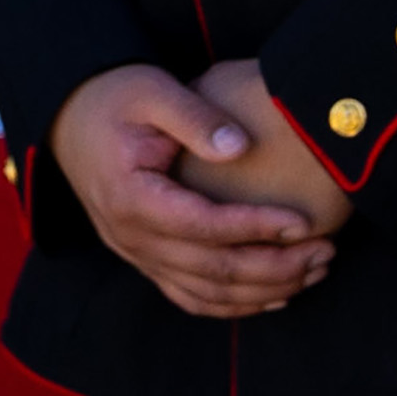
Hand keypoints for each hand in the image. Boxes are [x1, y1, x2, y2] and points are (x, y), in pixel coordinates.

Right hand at [48, 65, 329, 318]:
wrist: (71, 119)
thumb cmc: (117, 99)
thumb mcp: (152, 91)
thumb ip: (195, 117)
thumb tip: (240, 146)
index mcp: (131, 196)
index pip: (202, 225)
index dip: (255, 227)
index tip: (303, 221)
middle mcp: (130, 237)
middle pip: (210, 269)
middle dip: (274, 266)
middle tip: (325, 252)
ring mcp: (136, 255)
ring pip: (206, 292)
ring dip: (264, 290)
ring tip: (315, 271)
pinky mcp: (145, 260)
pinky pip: (191, 296)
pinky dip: (235, 304)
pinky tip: (277, 295)